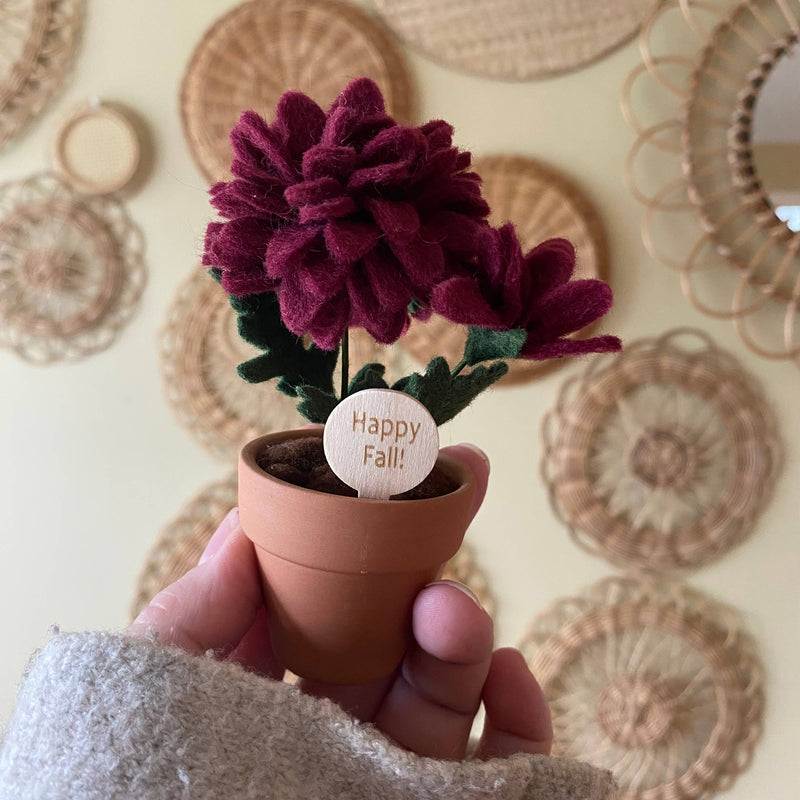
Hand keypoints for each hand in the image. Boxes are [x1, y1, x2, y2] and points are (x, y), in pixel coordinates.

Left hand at [129, 444, 551, 760]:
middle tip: (445, 520)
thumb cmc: (149, 770)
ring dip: (463, 638)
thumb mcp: (159, 686)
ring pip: (446, 689)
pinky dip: (517, 717)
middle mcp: (333, 715)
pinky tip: (512, 677)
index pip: (326, 594)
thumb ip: (193, 612)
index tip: (399, 476)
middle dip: (422, 574)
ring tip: (457, 617)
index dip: (363, 533)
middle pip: (394, 632)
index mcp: (271, 677)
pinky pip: (497, 765)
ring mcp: (386, 763)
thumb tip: (243, 524)